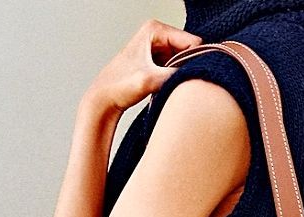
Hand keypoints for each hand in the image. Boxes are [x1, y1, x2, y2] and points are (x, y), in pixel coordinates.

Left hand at [83, 19, 201, 113]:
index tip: (189, 77)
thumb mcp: (151, 80)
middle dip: (187, 67)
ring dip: (181, 75)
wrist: (104, 99)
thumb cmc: (119, 86)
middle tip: (176, 83)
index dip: (195, 61)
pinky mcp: (156, 60)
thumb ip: (176, 74)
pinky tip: (165, 87)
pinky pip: (177, 68)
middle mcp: (157, 34)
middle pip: (189, 50)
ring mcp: (157, 47)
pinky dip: (175, 78)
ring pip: (184, 61)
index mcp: (155, 29)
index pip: (192, 41)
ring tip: (167, 86)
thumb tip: (198, 73)